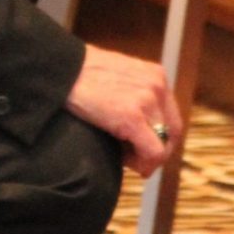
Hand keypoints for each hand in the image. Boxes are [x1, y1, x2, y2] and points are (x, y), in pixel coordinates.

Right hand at [65, 45, 181, 176]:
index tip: (141, 148)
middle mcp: (157, 86)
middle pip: (172, 133)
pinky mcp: (132, 117)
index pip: (171, 116)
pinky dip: (141, 163)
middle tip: (136, 161)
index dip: (159, 138)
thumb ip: (135, 95)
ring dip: (145, 158)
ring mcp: (147, 100)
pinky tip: (122, 159)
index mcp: (155, 75)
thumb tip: (141, 129)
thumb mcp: (119, 77)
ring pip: (163, 145)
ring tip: (123, 156)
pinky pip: (153, 152)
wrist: (60, 70)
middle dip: (156, 152)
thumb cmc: (81, 75)